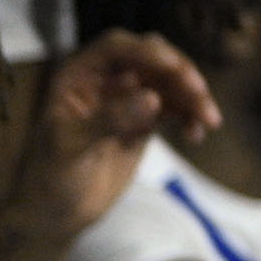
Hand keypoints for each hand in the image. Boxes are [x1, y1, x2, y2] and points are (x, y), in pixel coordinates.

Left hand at [10, 29, 220, 236]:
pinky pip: (174, 108)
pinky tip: (196, 134)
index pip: (115, 48)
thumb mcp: (72, 147)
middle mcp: (104, 80)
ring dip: (192, 96)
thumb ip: (109, 120)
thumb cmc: (51, 176)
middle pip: (150, 59)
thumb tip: (153, 99)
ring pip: (168, 83)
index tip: (172, 66)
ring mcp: (126, 99)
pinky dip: (189, 116)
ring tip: (209, 121)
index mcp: (77, 75)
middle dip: (178, 72)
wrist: (57, 212)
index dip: (145, 51)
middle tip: (198, 93)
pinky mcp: (144, 121)